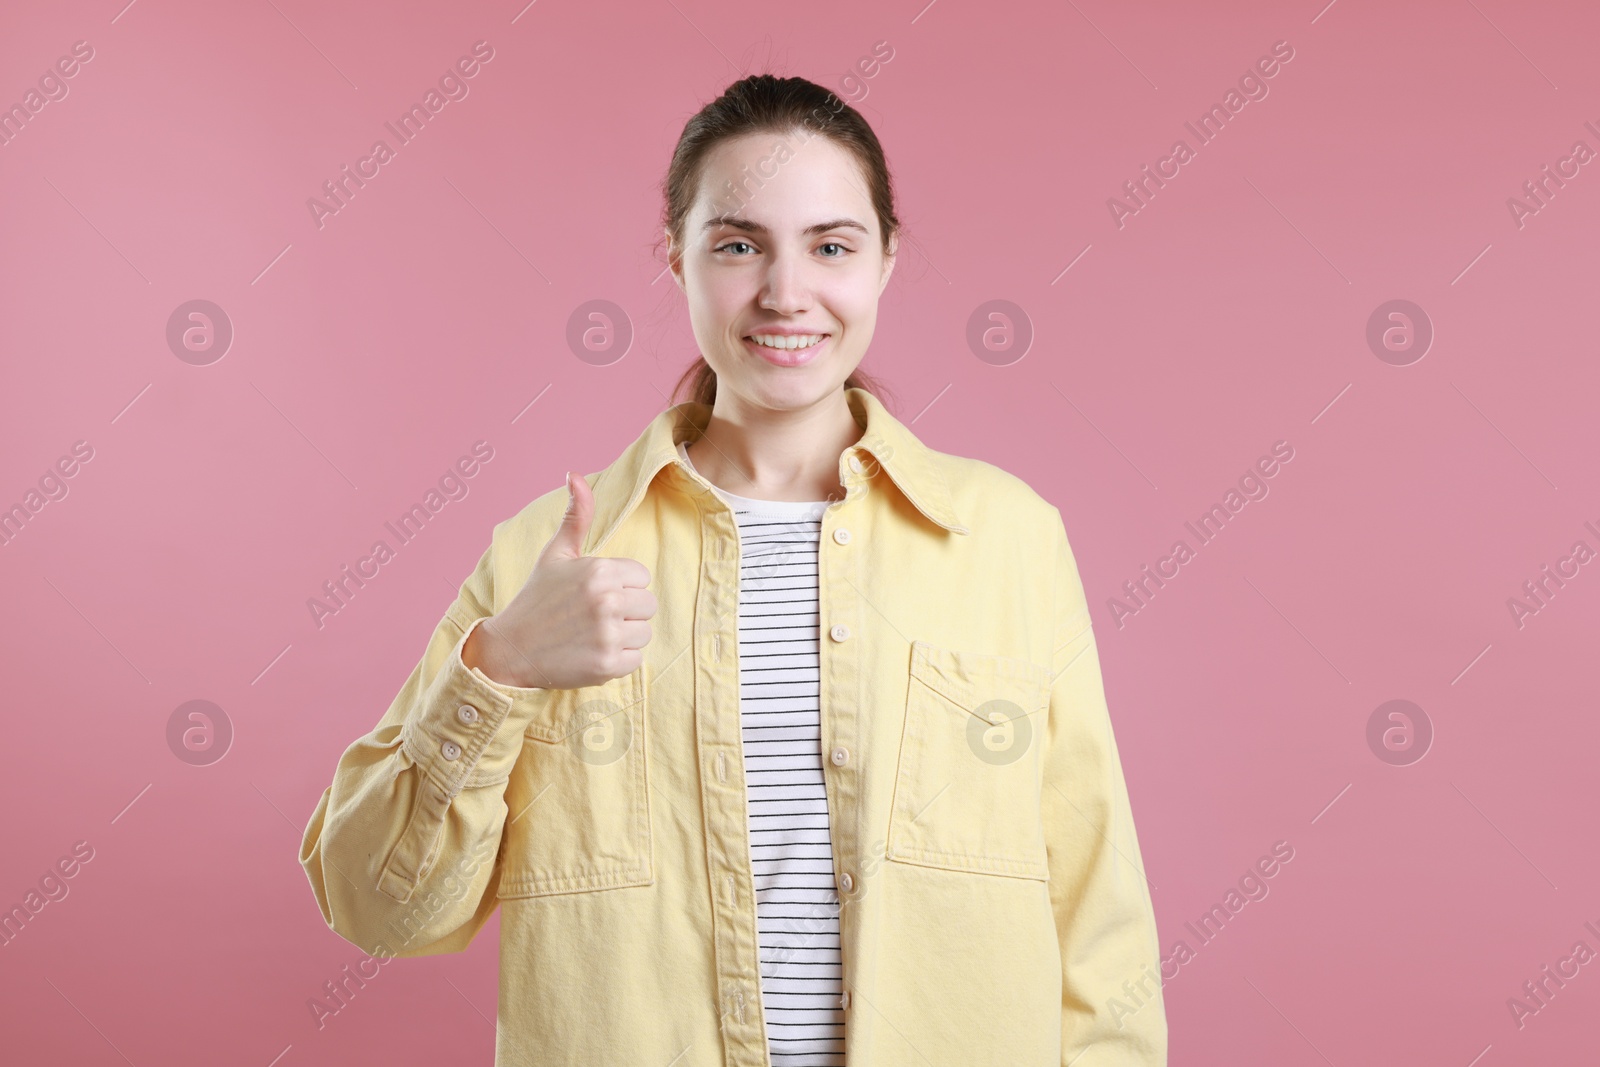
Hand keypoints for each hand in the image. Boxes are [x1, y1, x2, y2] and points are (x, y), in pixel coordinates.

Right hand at [463, 471, 655, 689]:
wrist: (510, 649)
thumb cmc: (537, 598)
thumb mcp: (556, 554)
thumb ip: (576, 516)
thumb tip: (574, 474)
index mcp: (599, 570)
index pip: (641, 577)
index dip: (621, 586)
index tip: (593, 595)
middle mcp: (606, 600)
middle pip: (648, 605)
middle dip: (626, 611)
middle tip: (593, 617)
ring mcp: (607, 634)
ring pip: (644, 633)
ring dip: (624, 637)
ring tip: (591, 635)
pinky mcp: (608, 665)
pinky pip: (636, 660)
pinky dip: (618, 661)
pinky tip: (591, 653)